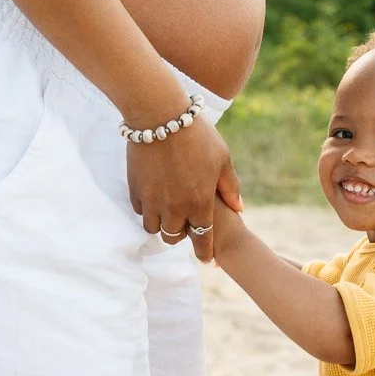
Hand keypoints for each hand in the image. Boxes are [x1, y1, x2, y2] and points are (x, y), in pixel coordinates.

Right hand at [126, 114, 241, 263]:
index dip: (205, 252)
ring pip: (154, 228)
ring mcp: (152, 200)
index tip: (208, 260)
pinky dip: (148, 209)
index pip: (202, 239)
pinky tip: (155, 196)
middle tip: (185, 225)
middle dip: (181, 234)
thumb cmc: (197, 134)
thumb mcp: (222, 158)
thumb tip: (239, 209)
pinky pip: (141, 211)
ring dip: (162, 224)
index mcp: (200, 202)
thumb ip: (230, 187)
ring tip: (168, 212)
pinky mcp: (135, 190)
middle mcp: (174, 207)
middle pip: (174, 237)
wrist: (159, 115)